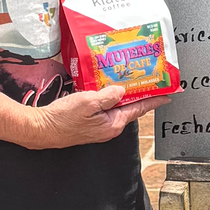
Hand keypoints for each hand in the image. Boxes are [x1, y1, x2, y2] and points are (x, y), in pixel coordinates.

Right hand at [19, 87, 159, 149]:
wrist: (40, 129)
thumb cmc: (62, 118)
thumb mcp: (88, 101)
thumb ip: (108, 95)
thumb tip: (122, 90)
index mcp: (113, 124)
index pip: (139, 109)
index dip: (154, 100)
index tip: (169, 94)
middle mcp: (109, 127)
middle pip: (130, 107)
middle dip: (140, 94)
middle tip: (151, 80)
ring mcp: (99, 126)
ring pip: (116, 106)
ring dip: (124, 94)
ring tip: (131, 80)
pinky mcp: (89, 123)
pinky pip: (105, 107)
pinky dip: (109, 97)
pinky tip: (107, 86)